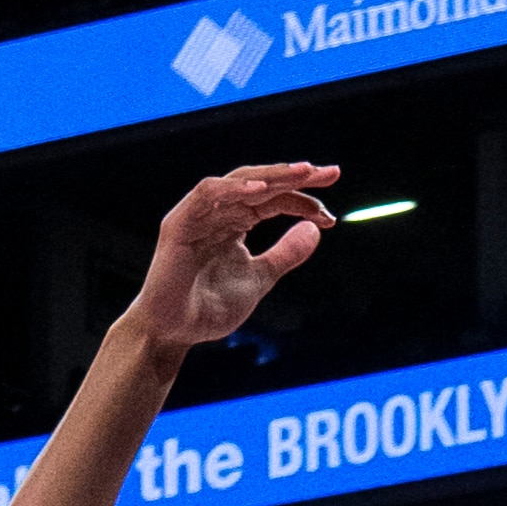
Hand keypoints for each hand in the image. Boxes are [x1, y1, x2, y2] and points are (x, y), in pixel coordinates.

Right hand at [124, 162, 338, 357]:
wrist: (175, 332)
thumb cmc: (210, 307)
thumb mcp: (260, 278)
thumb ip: (286, 254)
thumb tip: (317, 229)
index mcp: (236, 222)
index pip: (274, 201)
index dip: (303, 201)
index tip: (331, 216)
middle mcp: (218, 211)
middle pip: (261, 184)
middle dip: (295, 177)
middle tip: (330, 173)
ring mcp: (198, 214)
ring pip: (238, 182)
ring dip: (271, 176)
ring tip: (302, 173)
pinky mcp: (180, 223)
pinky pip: (207, 195)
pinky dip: (233, 189)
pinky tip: (261, 190)